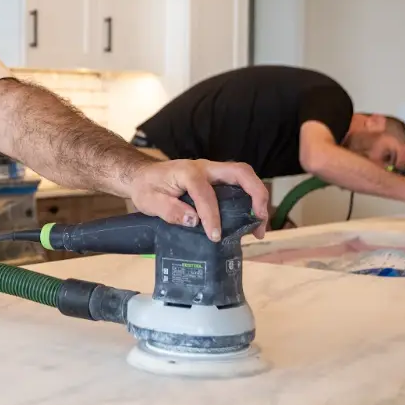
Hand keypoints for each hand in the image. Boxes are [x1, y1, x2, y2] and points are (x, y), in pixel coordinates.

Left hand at [128, 159, 269, 241]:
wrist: (143, 176)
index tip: (215, 236)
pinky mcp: (216, 181)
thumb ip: (169, 210)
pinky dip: (249, 201)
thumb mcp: (149, 201)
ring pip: (244, 178)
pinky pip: (238, 186)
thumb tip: (194, 221)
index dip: (212, 216)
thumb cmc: (146, 187)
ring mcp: (213, 173)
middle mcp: (205, 168)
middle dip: (256, 194)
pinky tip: (248, 221)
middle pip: (240, 172)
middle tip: (260, 219)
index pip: (205, 194)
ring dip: (257, 198)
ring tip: (259, 225)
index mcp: (187, 172)